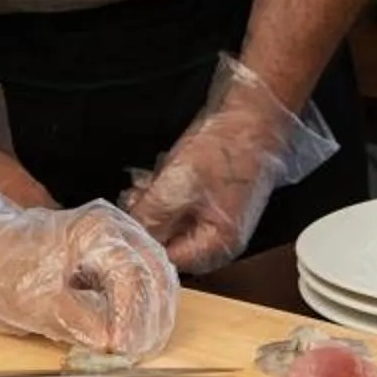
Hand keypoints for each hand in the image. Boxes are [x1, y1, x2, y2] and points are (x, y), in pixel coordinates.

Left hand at [0, 171, 179, 359]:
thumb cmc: (4, 266)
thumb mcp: (36, 302)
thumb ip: (79, 322)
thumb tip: (111, 345)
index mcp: (97, 231)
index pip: (132, 276)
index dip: (132, 317)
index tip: (124, 349)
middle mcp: (115, 226)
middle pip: (154, 271)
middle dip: (152, 317)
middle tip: (144, 353)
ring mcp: (118, 234)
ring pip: (155, 272)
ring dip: (154, 311)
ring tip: (144, 346)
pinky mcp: (113, 248)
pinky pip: (143, 274)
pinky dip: (144, 303)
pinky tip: (137, 329)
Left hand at [122, 56, 339, 273]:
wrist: (254, 116)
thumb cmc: (227, 150)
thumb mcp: (177, 186)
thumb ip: (149, 217)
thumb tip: (128, 236)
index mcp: (217, 245)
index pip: (168, 260)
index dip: (143, 242)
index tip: (122, 225)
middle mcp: (219, 239)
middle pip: (170, 242)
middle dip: (146, 221)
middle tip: (130, 200)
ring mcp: (217, 218)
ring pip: (172, 222)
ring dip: (152, 206)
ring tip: (141, 186)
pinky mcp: (213, 199)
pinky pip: (181, 205)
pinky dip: (165, 194)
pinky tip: (154, 178)